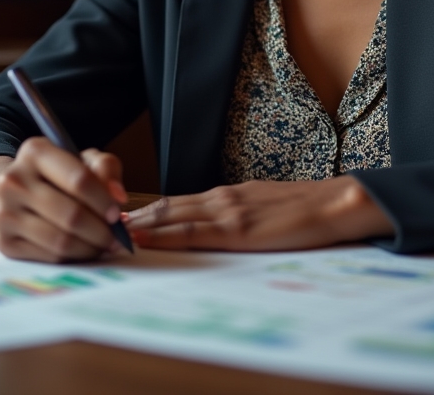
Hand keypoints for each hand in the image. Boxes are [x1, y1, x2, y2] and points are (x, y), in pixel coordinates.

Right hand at [0, 137, 128, 261]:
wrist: (12, 193)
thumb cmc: (57, 175)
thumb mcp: (82, 159)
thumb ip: (105, 168)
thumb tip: (118, 196)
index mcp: (35, 151)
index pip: (78, 179)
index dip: (103, 200)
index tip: (118, 213)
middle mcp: (14, 180)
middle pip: (71, 215)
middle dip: (102, 230)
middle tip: (117, 237)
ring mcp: (4, 213)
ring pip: (61, 240)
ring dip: (91, 248)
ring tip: (105, 245)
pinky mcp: (4, 242)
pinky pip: (49, 256)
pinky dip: (74, 258)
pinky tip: (85, 250)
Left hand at [125, 176, 393, 250]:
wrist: (334, 204)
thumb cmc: (305, 210)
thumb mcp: (264, 208)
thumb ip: (238, 216)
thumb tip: (214, 228)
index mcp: (227, 195)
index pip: (177, 202)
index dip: (146, 211)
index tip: (119, 220)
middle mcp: (221, 198)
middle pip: (166, 206)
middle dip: (132, 217)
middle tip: (99, 225)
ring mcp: (228, 211)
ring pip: (171, 216)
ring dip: (139, 224)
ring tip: (109, 231)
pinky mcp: (238, 229)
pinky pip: (191, 232)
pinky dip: (163, 235)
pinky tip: (144, 240)